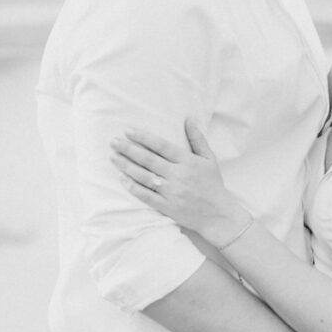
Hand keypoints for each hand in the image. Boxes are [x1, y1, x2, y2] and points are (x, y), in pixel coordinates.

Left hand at [110, 118, 250, 245]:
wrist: (218, 214)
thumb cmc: (213, 184)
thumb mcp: (209, 159)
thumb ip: (197, 138)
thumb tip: (189, 117)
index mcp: (188, 161)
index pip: (161, 146)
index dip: (144, 138)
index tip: (128, 131)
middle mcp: (178, 175)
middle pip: (148, 159)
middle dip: (128, 149)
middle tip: (113, 141)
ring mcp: (172, 192)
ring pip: (144, 176)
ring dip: (126, 166)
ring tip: (113, 157)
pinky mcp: (167, 207)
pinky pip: (146, 196)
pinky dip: (133, 187)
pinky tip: (122, 179)